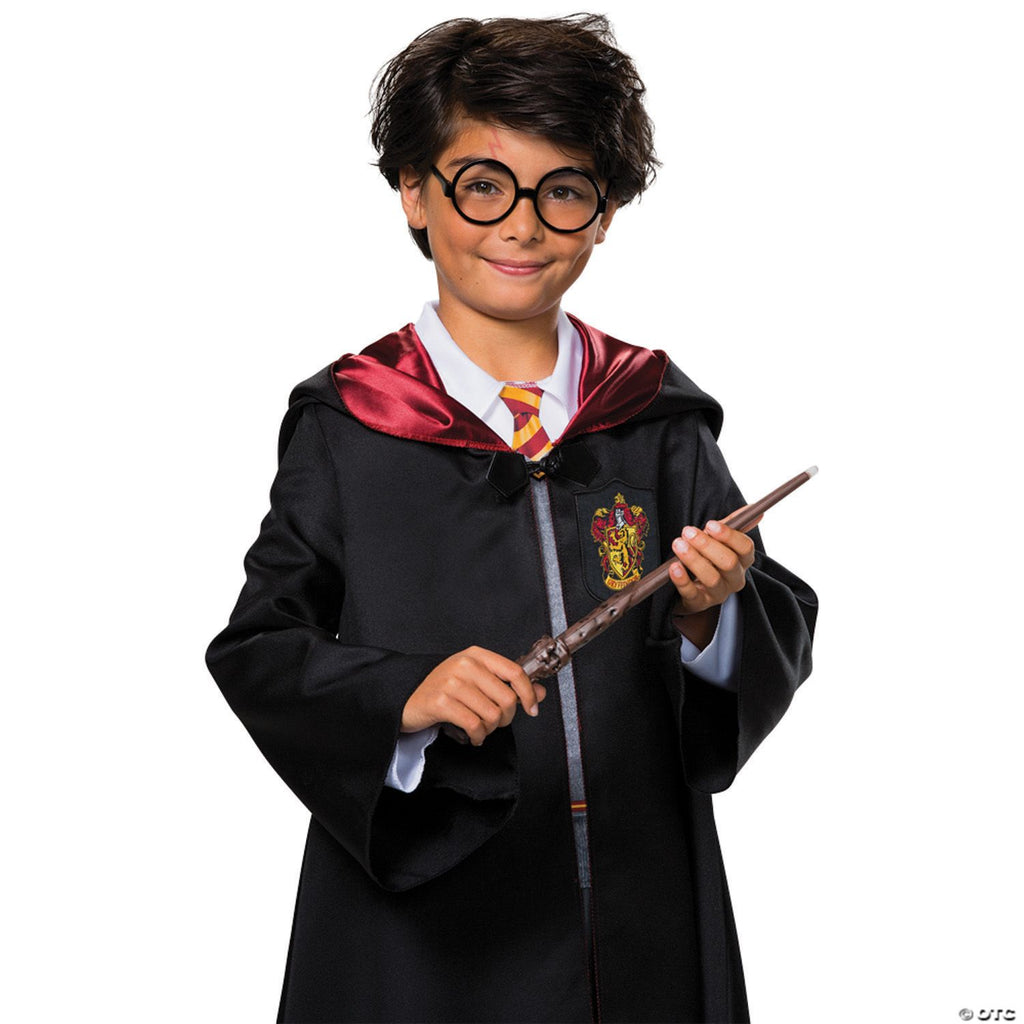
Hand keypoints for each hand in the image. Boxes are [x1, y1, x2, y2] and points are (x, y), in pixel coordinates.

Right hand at [401, 646, 546, 746]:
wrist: (406, 698)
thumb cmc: (444, 690)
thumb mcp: (476, 681)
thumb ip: (508, 686)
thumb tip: (540, 693)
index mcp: (476, 655)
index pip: (515, 672)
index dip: (529, 694)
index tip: (532, 709)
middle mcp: (465, 665)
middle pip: (506, 699)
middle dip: (505, 718)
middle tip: (495, 723)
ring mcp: (451, 682)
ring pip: (491, 715)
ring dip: (490, 729)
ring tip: (480, 728)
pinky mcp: (441, 702)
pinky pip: (474, 725)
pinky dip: (478, 736)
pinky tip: (473, 735)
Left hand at [669, 517, 757, 648]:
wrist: (693, 589)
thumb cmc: (708, 559)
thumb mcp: (719, 541)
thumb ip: (733, 525)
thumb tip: (754, 509)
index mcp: (743, 561)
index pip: (746, 548)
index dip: (729, 536)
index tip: (710, 524)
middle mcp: (735, 578)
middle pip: (729, 562)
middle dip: (707, 545)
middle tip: (687, 531)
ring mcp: (718, 593)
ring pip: (711, 578)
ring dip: (693, 559)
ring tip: (678, 544)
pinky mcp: (700, 603)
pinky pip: (692, 593)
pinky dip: (682, 580)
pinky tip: (674, 567)